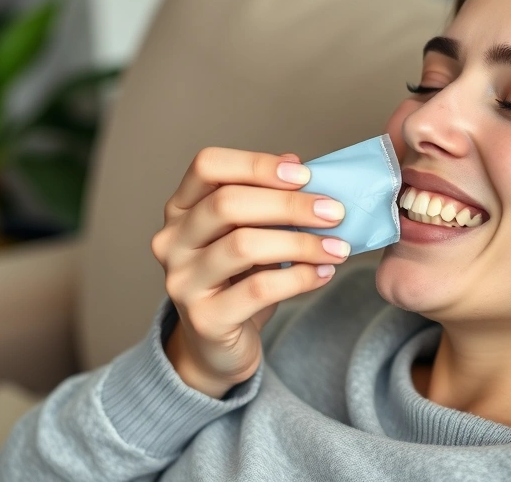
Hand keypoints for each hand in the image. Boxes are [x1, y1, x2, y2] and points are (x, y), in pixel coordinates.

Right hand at [150, 148, 347, 397]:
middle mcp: (172, 241)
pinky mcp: (204, 319)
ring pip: (243, 246)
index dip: (256, 164)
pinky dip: (299, 277)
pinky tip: (324, 273)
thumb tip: (297, 164)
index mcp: (181, 209)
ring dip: (301, 242)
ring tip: (338, 247)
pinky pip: (257, 289)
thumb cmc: (238, 280)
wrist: (217, 346)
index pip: (207, 166)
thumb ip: (266, 199)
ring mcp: (183, 281)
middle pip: (227, 204)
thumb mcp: (249, 233)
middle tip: (334, 212)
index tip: (304, 174)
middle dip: (289, 204)